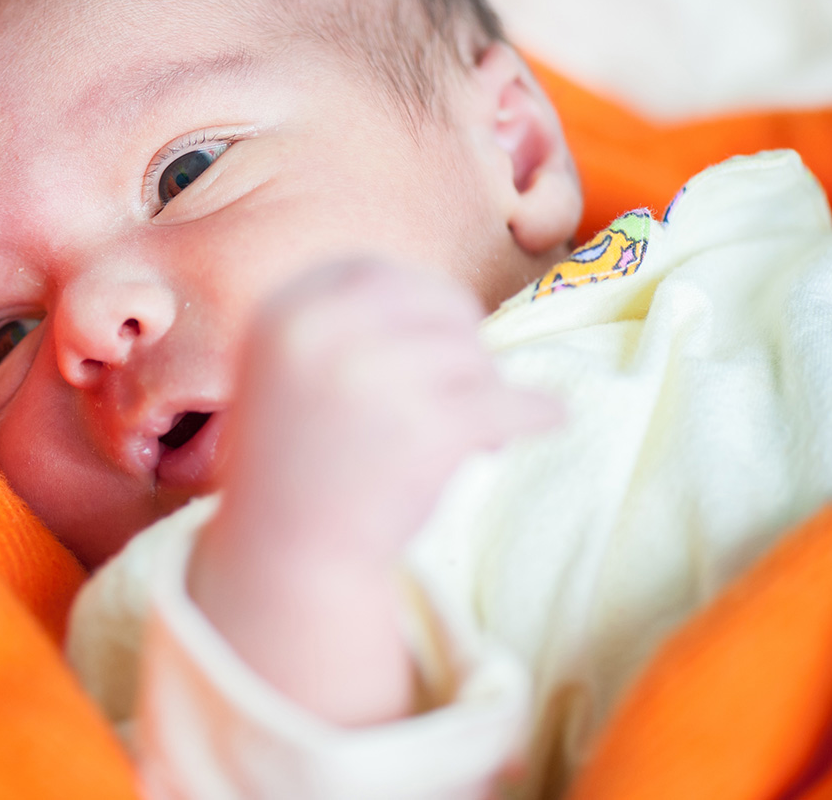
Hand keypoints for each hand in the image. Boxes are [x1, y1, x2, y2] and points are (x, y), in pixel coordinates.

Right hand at [187, 259, 559, 724]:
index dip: (414, 297)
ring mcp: (378, 376)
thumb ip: (342, 326)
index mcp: (285, 313)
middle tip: (461, 387)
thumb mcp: (283, 372)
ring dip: (482, 392)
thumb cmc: (288, 467)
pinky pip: (509, 402)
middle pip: (437, 303)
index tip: (433, 328)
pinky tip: (548, 418)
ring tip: (468, 435)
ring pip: (474, 356)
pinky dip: (536, 412)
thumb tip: (445, 304)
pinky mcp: (429, 427)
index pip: (373, 270)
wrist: (283, 561)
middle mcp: (327, 332)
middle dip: (461, 341)